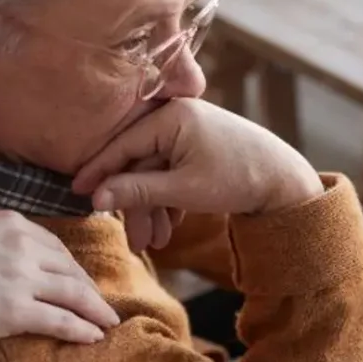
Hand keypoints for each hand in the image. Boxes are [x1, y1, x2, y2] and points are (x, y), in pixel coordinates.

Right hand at [0, 210, 123, 344]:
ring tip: (108, 321)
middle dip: (89, 288)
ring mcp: (21, 279)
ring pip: (73, 293)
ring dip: (95, 309)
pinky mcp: (15, 312)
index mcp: (11, 224)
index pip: (54, 246)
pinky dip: (82, 328)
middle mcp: (23, 247)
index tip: (79, 279)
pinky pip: (60, 320)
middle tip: (100, 303)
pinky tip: (93, 336)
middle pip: (69, 268)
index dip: (71, 266)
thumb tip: (13, 250)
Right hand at [71, 98, 322, 218]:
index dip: (98, 171)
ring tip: (155, 243)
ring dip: (153, 209)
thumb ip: (137, 191)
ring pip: (156, 173)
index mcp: (171, 117)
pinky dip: (169, 200)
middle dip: (136, 207)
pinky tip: (170, 227)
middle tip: (134, 243)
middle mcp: (177, 117)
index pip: (122, 145)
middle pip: (140, 164)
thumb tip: (96, 198)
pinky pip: (172, 173)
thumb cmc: (238, 179)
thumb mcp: (183, 189)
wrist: (286, 181)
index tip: (76, 193)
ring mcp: (189, 131)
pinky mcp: (198, 146)